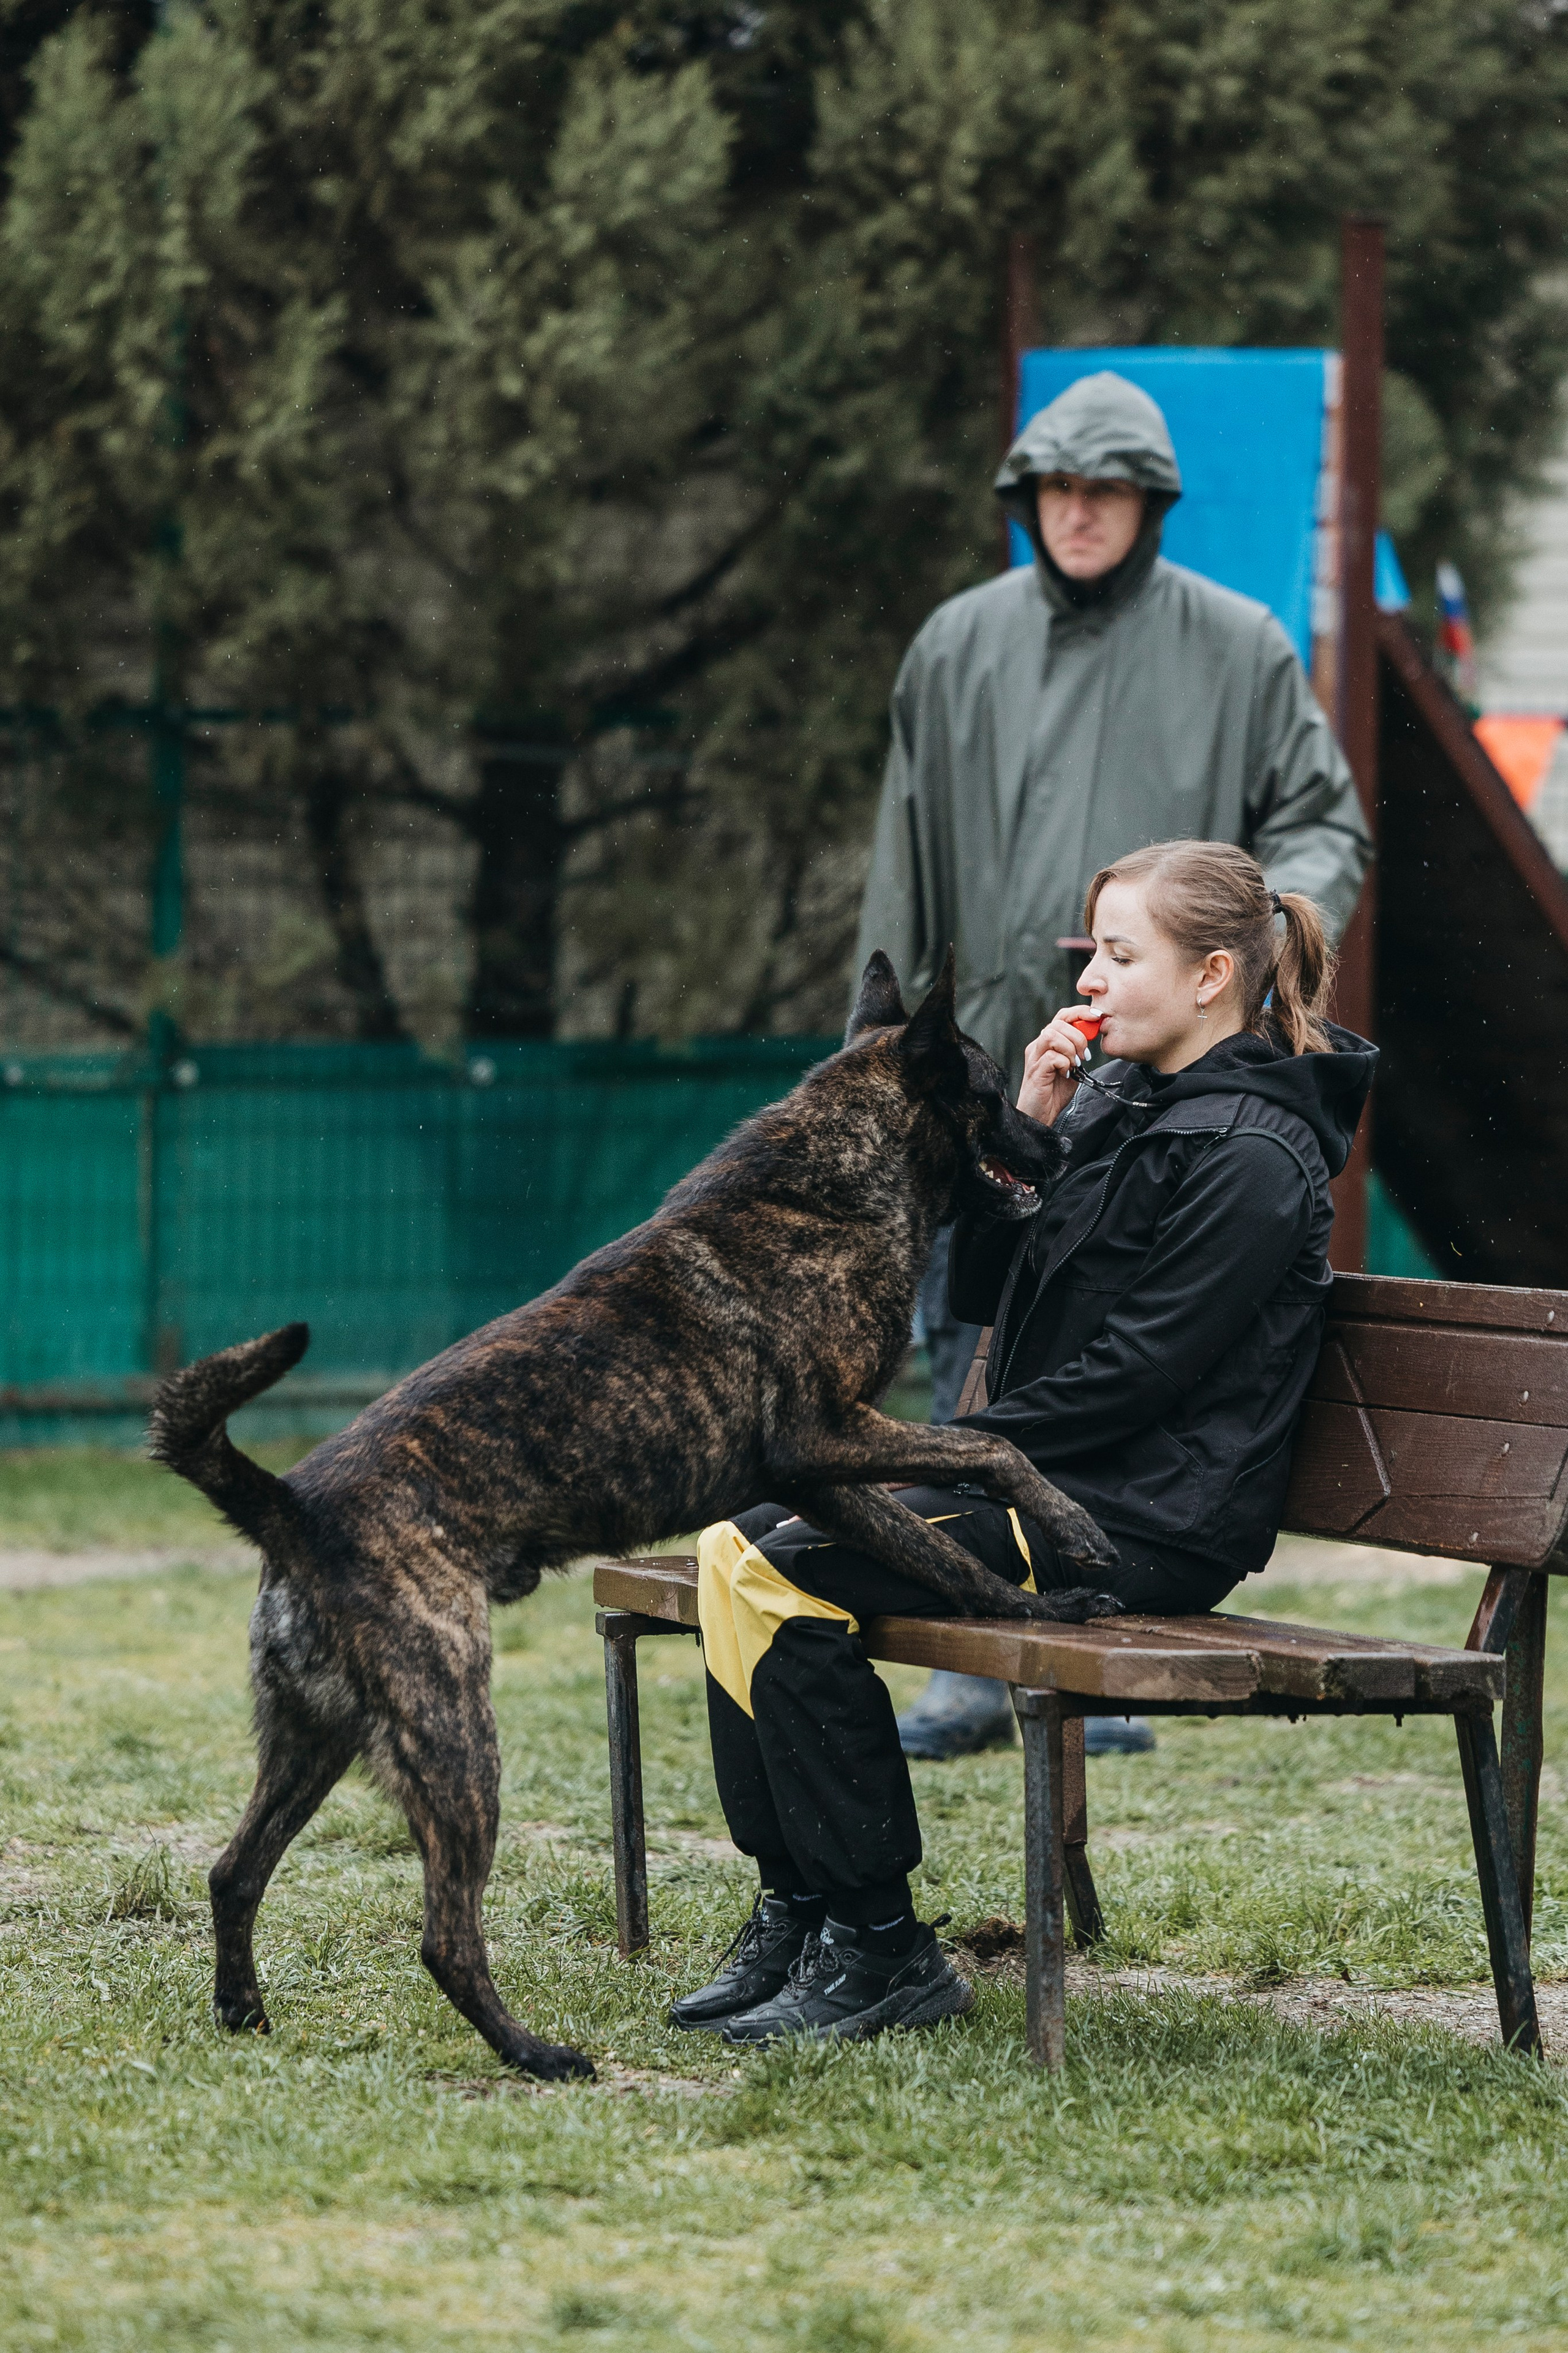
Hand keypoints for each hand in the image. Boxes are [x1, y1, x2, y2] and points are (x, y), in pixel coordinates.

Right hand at [1017, 1008, 1101, 1125]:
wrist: (1040, 1116)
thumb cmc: (1054, 1092)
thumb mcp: (1071, 1067)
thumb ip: (1077, 1051)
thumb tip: (1091, 1034)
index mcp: (1047, 1043)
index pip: (1062, 1017)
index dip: (1080, 1013)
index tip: (1097, 1018)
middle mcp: (1037, 1046)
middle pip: (1058, 1023)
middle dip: (1078, 1036)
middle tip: (1084, 1055)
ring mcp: (1034, 1058)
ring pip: (1051, 1034)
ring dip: (1069, 1048)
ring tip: (1075, 1064)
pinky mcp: (1035, 1071)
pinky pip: (1051, 1057)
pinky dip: (1065, 1063)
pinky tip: (1066, 1074)